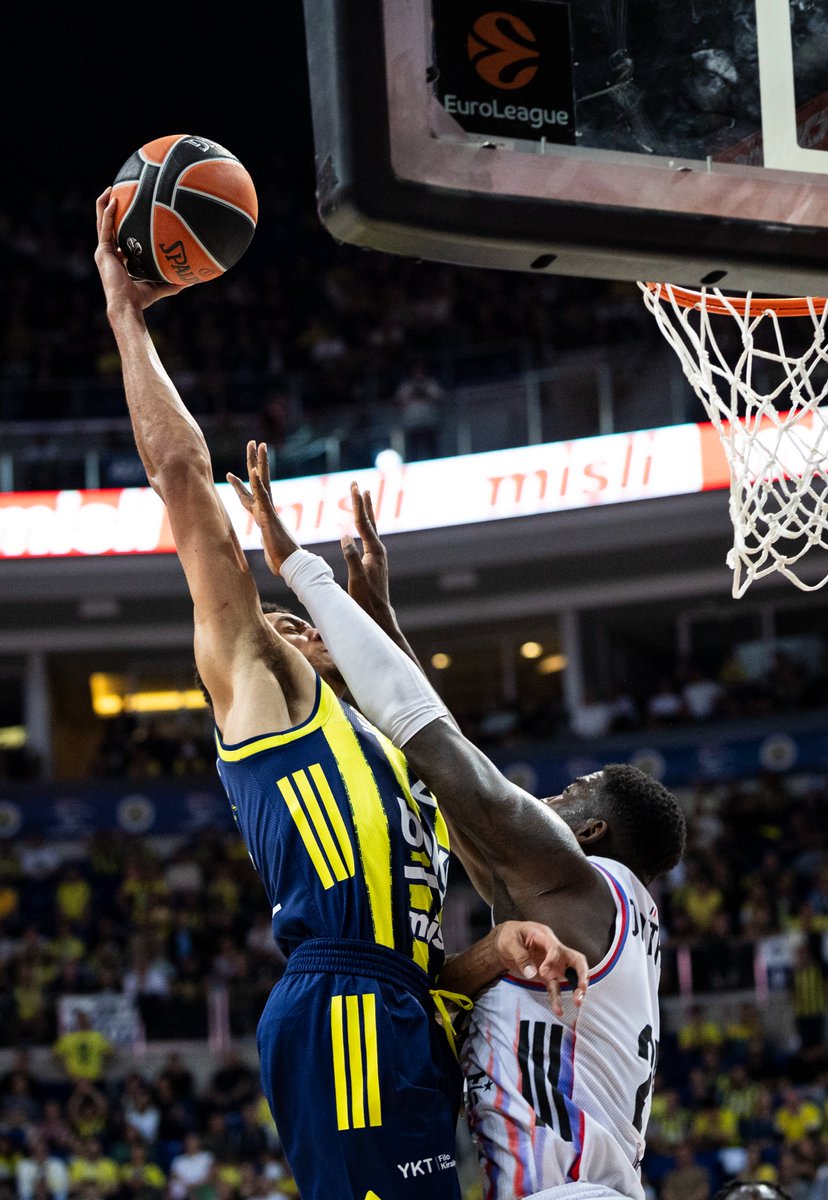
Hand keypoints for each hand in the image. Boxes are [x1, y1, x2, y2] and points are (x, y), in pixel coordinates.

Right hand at [94, 188, 185, 314]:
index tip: (130, 212)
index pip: (119, 237)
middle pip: (108, 225)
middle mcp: (109, 253)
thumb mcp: (160, 286)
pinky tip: (114, 200)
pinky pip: (104, 227)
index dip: (122, 225)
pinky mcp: (102, 251)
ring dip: (104, 204)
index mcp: (119, 259)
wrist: (127, 305)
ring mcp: (104, 251)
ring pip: (101, 222)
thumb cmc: (141, 299)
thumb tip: (193, 281)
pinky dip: (108, 213)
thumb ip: (173, 282)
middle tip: (118, 192)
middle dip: (111, 208)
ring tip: (111, 189)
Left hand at [227, 440, 300, 574]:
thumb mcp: (268, 547)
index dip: (239, 485)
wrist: (292, 565)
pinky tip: (255, 471)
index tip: (230, 474)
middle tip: (253, 443)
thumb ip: (265, 540)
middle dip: (254, 461)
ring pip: (263, 482)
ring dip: (260, 462)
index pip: (249, 496)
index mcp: (263, 516)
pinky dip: (259, 484)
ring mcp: (268, 511)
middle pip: (258, 480)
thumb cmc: (282, 560)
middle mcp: (266, 509)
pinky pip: (264, 498)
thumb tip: (264, 541)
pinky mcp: (270, 517)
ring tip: (258, 445)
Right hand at [340, 483, 391, 620]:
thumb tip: (345, 535)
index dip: (357, 504)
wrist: (377, 612)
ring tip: (363, 497)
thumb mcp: (356, 577)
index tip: (354, 487)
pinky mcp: (374, 561)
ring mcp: (377, 555)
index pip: (363, 523)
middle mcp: (378, 550)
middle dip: (362, 502)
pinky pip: (368, 537)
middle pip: (368, 520)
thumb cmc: (366, 597)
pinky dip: (363, 526)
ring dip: (365, 511)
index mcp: (374, 551)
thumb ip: (351, 556)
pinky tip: (362, 526)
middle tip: (357, 485)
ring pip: (370, 527)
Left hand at [493, 920, 587, 1016]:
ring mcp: (552, 964)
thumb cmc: (509, 936)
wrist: (504, 941)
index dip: (552, 961)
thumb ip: (521, 956)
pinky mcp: (546, 975)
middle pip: (576, 959)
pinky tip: (558, 1010)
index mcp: (545, 936)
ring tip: (577, 1002)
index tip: (543, 972)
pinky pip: (555, 987)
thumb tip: (531, 973)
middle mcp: (553, 950)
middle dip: (582, 974)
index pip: (556, 948)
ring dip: (575, 989)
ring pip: (569, 976)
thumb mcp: (510, 942)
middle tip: (581, 988)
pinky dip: (557, 998)